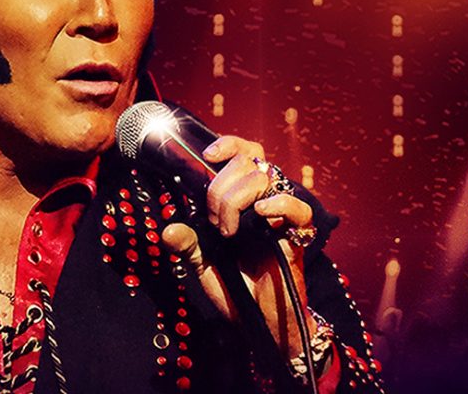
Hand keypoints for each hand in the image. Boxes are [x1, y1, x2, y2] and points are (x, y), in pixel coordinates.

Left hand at [160, 135, 317, 356]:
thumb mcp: (203, 266)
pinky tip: (261, 215)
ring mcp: (280, 217)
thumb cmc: (236, 291)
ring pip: (265, 177)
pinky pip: (298, 208)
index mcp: (241, 201)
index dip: (229, 145)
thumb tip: (168, 229)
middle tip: (214, 221)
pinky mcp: (298, 236)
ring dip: (237, 199)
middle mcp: (262, 202)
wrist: (261, 322)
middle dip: (220, 186)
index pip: (243, 154)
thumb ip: (188, 245)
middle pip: (249, 161)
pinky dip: (279, 205)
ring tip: (229, 231)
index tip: (208, 155)